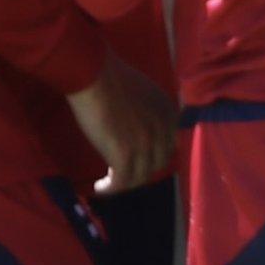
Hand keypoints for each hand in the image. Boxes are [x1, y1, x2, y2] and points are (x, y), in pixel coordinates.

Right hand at [66, 51, 175, 194]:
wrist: (94, 75)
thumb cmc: (112, 79)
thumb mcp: (145, 94)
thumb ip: (150, 113)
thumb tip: (141, 130)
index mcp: (169, 114)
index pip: (170, 145)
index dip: (154, 156)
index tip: (140, 160)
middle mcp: (163, 130)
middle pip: (157, 163)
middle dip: (142, 170)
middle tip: (123, 172)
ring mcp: (146, 144)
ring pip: (140, 176)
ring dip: (125, 182)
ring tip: (109, 183)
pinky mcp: (125, 154)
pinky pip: (122, 182)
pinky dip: (111, 189)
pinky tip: (100, 188)